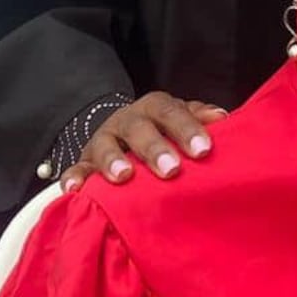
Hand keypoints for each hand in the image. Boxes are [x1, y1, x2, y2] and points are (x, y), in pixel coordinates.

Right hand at [61, 91, 228, 190]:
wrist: (122, 132)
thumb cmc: (163, 132)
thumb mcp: (180, 120)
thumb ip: (199, 118)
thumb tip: (221, 118)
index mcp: (155, 108)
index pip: (170, 112)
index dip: (186, 129)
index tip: (202, 150)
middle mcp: (127, 120)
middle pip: (139, 129)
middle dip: (154, 149)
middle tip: (171, 170)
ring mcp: (103, 141)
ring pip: (104, 146)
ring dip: (113, 161)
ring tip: (124, 177)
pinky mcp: (85, 162)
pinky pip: (77, 168)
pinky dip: (74, 178)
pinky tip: (74, 189)